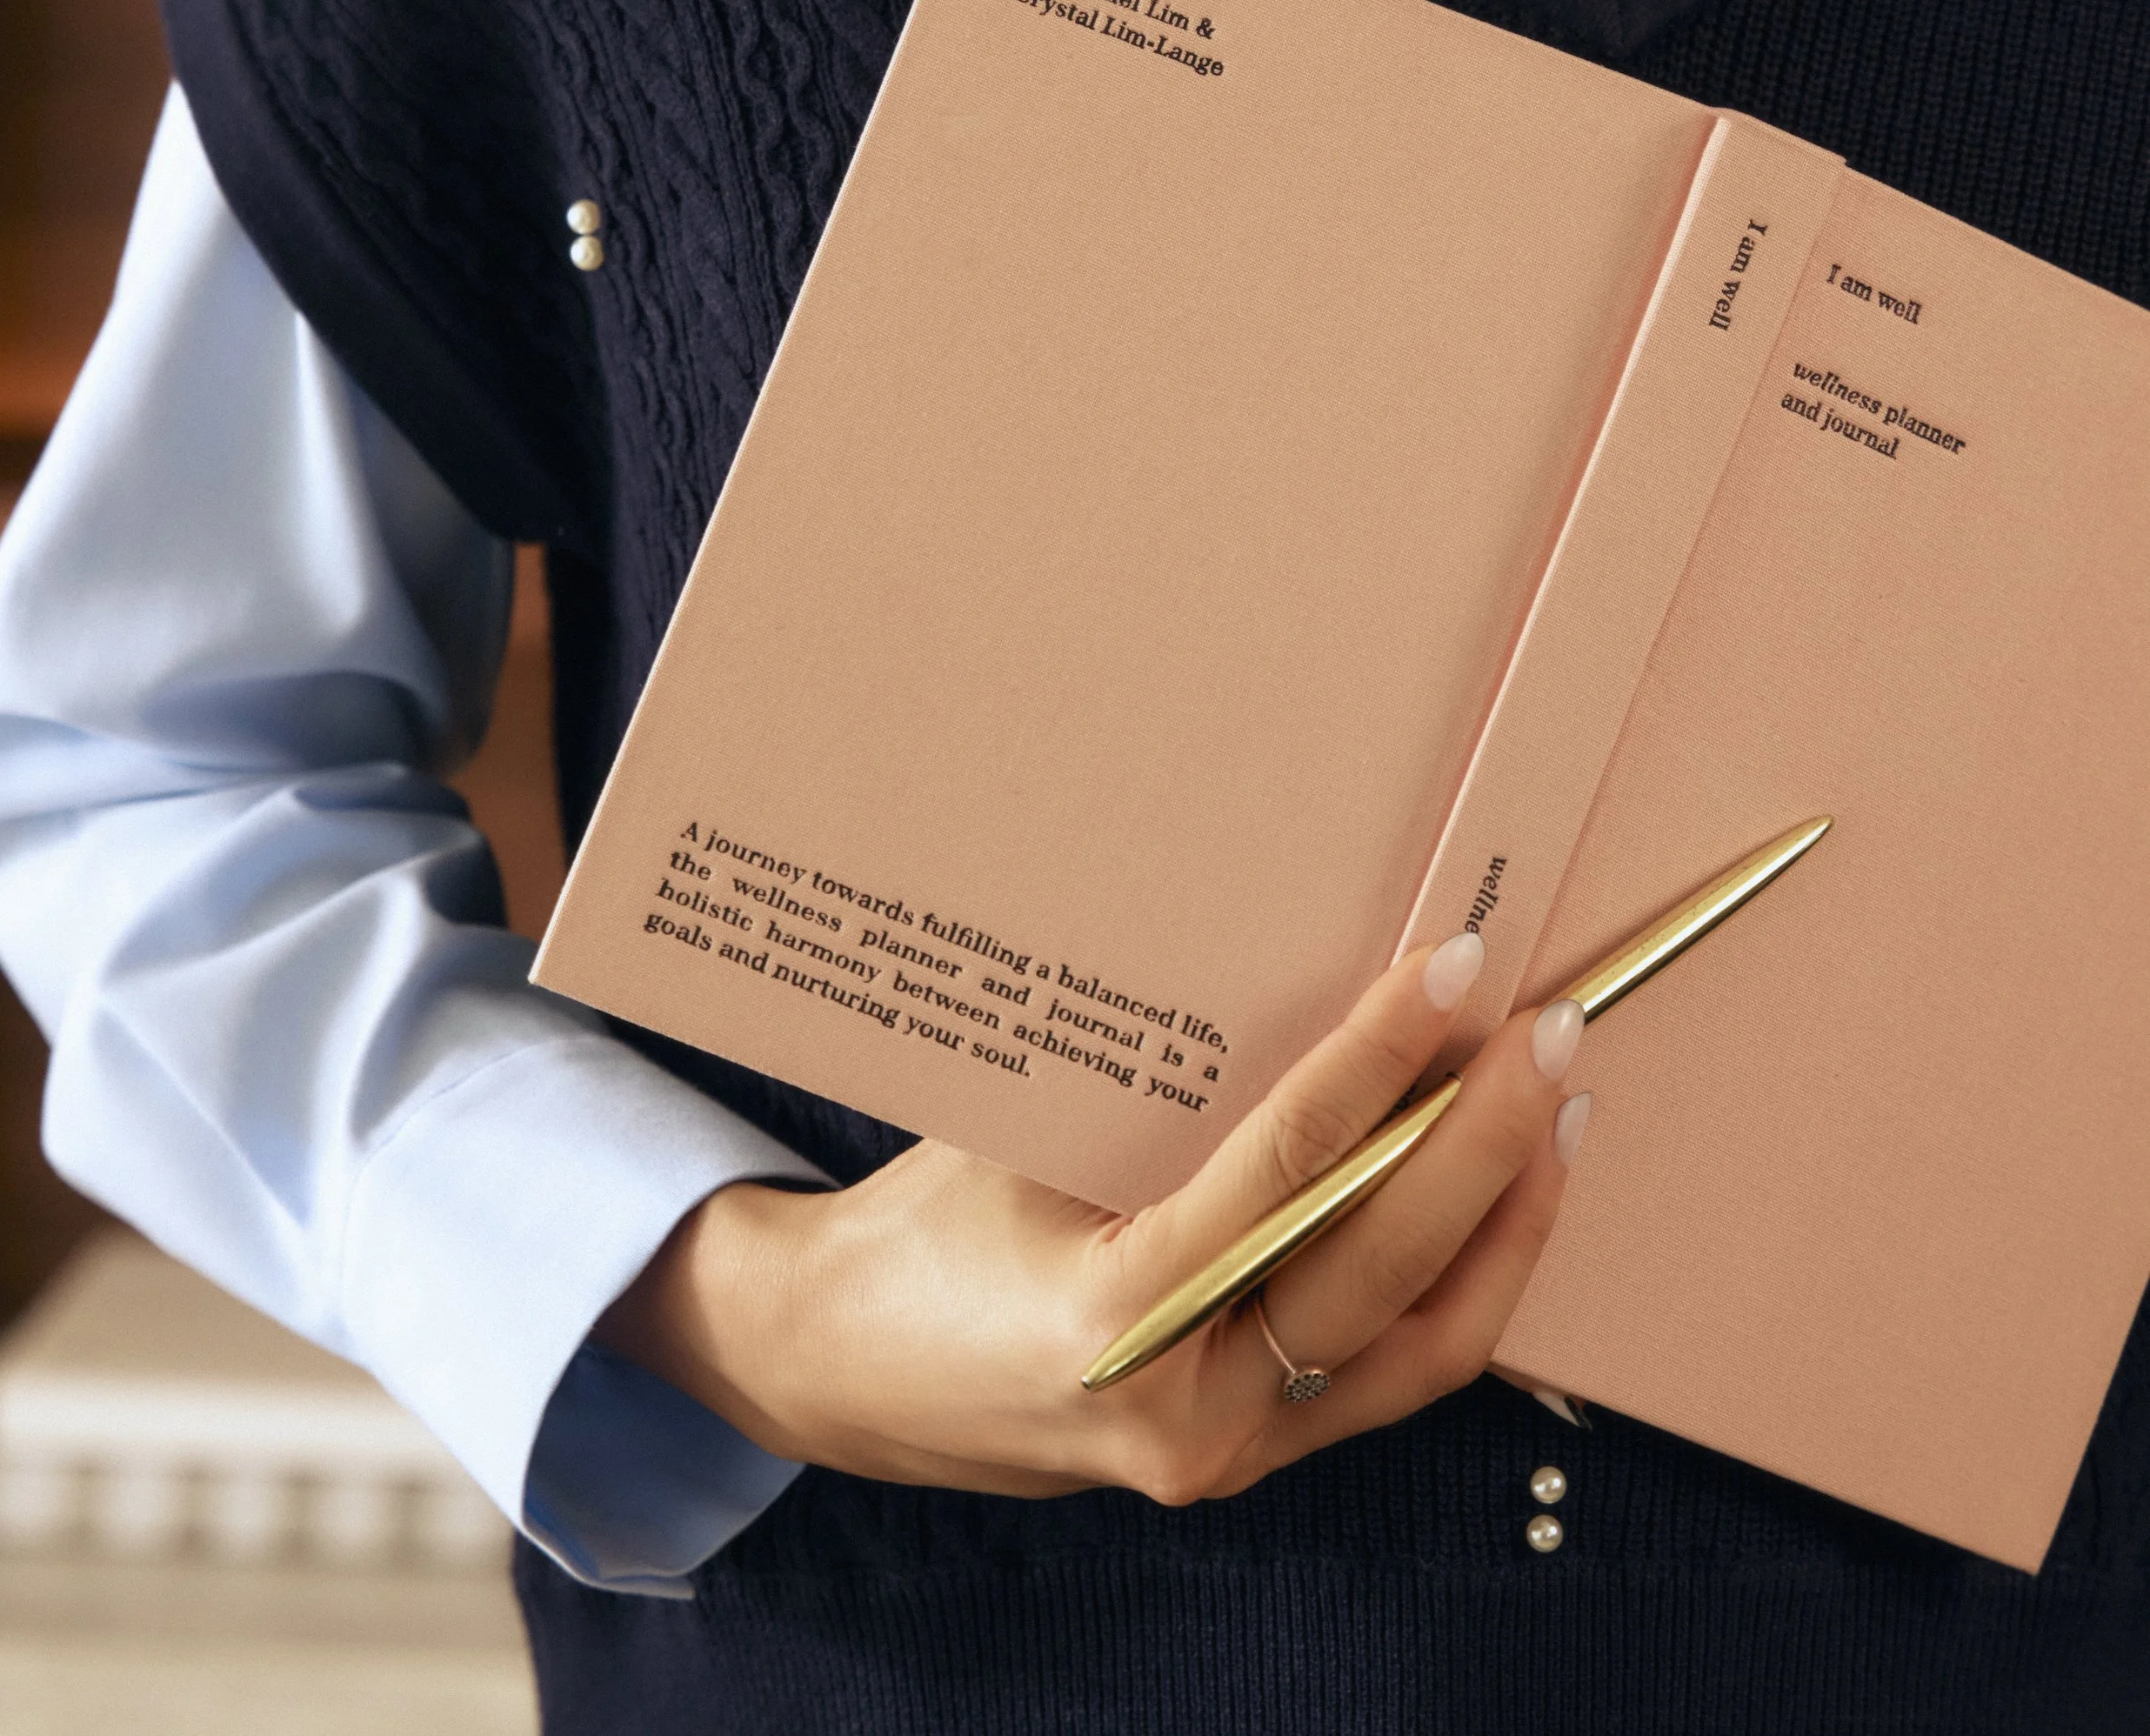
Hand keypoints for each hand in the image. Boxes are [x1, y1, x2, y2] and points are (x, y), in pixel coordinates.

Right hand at [595, 934, 1592, 1506]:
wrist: (848, 1370)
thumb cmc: (926, 1222)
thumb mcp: (1025, 1130)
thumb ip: (1161, 1085)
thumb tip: (1306, 955)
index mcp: (1110, 1317)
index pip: (1287, 1169)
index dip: (1382, 1061)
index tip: (1457, 968)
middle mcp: (1185, 1408)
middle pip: (1382, 1264)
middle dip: (1484, 1139)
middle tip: (1551, 1028)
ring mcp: (1228, 1450)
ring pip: (1422, 1340)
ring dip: (1504, 1218)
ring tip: (1559, 1107)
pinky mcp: (1252, 1453)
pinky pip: (1394, 1372)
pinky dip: (1465, 1283)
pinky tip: (1504, 1198)